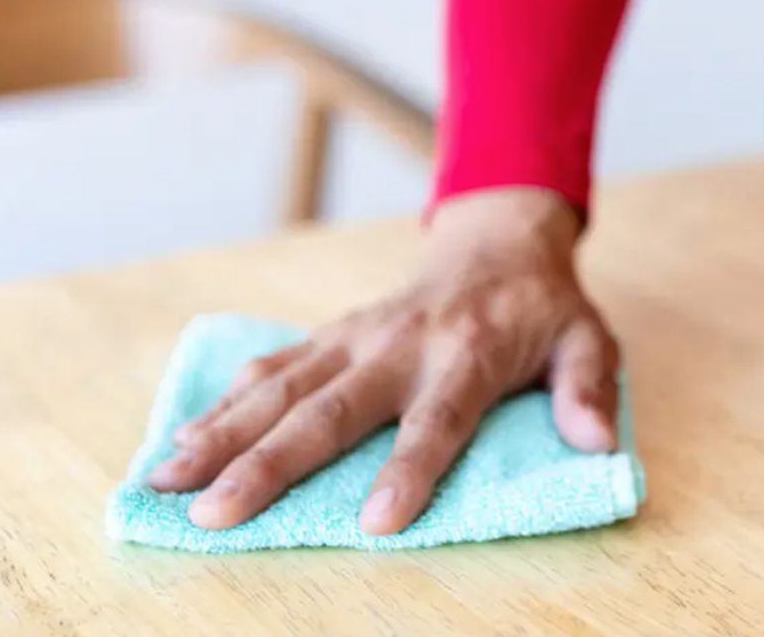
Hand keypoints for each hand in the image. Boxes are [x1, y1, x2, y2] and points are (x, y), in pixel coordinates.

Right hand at [145, 187, 618, 534]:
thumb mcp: (589, 341)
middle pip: (331, 409)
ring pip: (280, 388)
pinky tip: (175, 443)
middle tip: (216, 513)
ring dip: (220, 436)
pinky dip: (220, 405)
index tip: (376, 522)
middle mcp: (401, 343)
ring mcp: (357, 336)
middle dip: (270, 464)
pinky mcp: (330, 335)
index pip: (438, 418)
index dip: (410, 468)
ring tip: (165, 483)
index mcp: (470, 352)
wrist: (500, 243)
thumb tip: (598, 442)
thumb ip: (589, 390)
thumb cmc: (544, 309)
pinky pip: (269, 369)